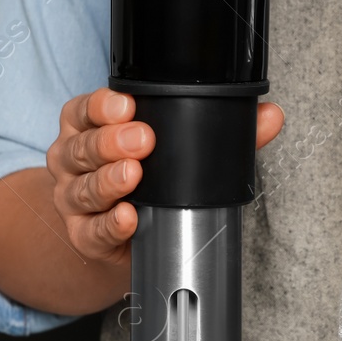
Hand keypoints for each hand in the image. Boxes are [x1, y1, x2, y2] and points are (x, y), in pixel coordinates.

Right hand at [46, 87, 284, 264]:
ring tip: (134, 176)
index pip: (87, 109)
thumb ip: (221, 131)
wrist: (119, 236)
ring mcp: (72, 198)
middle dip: (111, 141)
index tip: (127, 104)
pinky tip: (128, 218)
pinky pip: (93, 230)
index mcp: (90, 126)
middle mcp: (74, 159)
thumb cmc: (147, 181)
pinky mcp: (83, 235)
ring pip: (83, 187)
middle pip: (84, 145)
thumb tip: (269, 116)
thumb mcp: (175, 150)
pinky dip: (111, 224)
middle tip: (143, 139)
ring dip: (109, 181)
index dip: (103, 105)